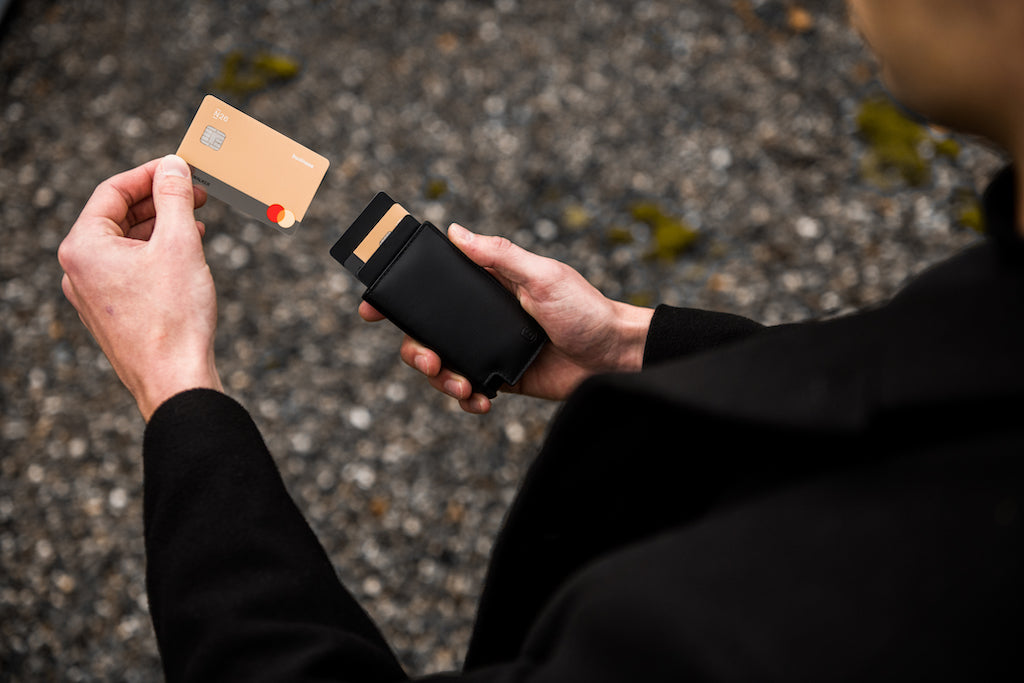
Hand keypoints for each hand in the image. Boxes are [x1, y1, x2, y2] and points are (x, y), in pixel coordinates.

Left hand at [58, 155, 222, 420]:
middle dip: (159, 201)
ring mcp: (92, 295)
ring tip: (197, 222)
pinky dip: (157, 255)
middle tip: (196, 193)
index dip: (151, 174)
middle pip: (118, 217)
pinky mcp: (111, 314)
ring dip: (161, 228)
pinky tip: (186, 256)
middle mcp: (79, 270)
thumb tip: (173, 166)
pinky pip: (130, 270)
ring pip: (126, 244)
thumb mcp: (180, 244)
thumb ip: (175, 197)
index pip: (113, 191)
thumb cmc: (174, 316)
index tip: (183, 168)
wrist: (174, 381)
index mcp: (84, 247)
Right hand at [359, 224, 653, 413]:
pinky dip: (467, 399)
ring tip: (461, 386)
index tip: (372, 308)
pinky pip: (469, 391)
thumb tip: (458, 232)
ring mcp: (489, 349)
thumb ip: (500, 257)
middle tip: (428, 358)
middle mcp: (483, 318)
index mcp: (487, 287)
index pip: (434, 287)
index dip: (400, 297)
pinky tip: (480, 400)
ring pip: (442, 365)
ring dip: (440, 378)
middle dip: (416, 349)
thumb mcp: (544, 277)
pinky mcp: (501, 378)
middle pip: (427, 332)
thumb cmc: (586, 309)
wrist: (614, 357)